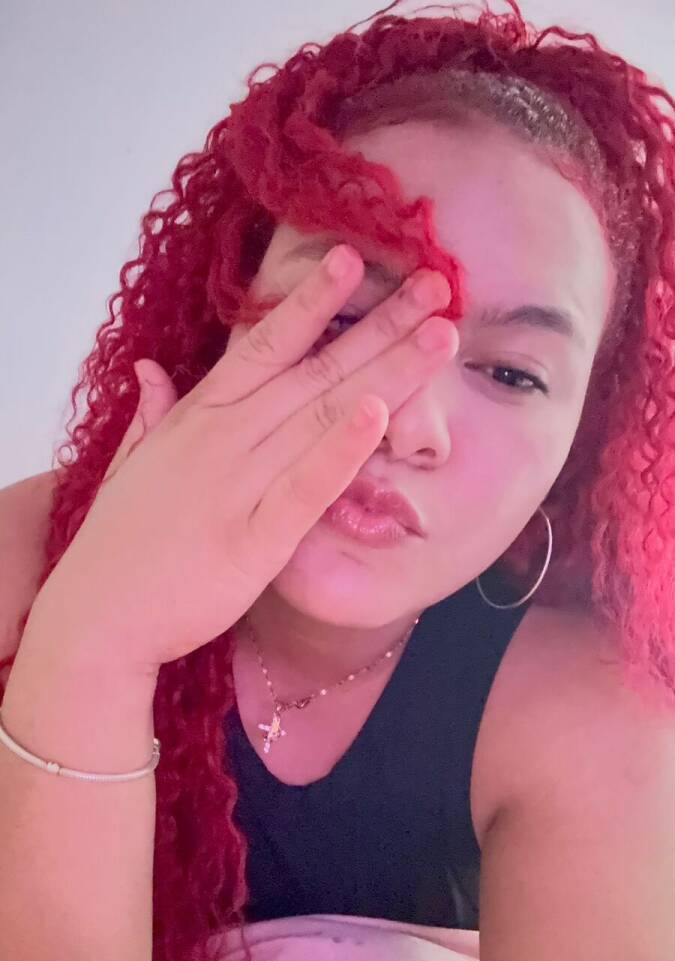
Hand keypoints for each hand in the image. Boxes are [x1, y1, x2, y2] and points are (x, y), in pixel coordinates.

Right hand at [41, 245, 454, 673]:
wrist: (96, 619)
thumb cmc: (118, 545)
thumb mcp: (129, 466)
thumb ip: (152, 417)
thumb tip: (151, 372)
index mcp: (197, 419)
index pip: (263, 344)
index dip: (312, 300)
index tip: (357, 259)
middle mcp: (222, 441)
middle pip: (313, 371)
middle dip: (380, 326)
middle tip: (437, 284)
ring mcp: (238, 487)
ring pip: (322, 416)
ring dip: (386, 372)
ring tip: (441, 335)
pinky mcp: (254, 541)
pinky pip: (305, 488)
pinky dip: (341, 450)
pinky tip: (380, 416)